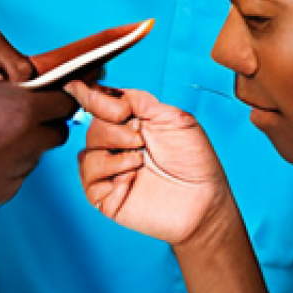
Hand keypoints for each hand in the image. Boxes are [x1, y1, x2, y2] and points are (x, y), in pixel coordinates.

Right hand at [0, 76, 74, 228]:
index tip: (50, 95)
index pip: (65, 101)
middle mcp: (27, 143)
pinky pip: (15, 174)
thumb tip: (27, 87)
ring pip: (35, 154)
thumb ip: (7, 87)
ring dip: (22, 144)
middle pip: (58, 131)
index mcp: (22, 110)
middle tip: (20, 115)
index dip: (58, 96)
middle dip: (46, 122)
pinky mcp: (3, 193)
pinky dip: (4, 166)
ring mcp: (16, 172)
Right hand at [71, 82, 230, 246]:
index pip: (100, 103)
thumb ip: (139, 100)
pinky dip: (110, 173)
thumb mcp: (174, 118)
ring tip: (139, 161)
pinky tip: (132, 178)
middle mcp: (116, 144)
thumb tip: (104, 91)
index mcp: (130, 122)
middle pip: (93, 126)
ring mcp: (110, 170)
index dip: (96, 98)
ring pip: (88, 151)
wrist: (204, 201)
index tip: (111, 105)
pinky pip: (89, 177)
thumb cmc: (195, 162)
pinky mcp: (106, 195)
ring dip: (114, 153)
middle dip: (115, 131)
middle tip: (140, 140)